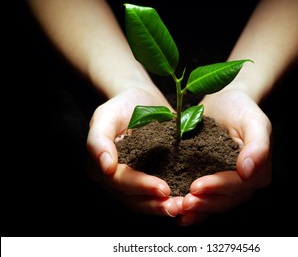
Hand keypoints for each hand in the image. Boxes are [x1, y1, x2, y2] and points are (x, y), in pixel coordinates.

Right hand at [86, 85, 181, 216]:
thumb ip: (99, 139)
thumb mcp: (106, 115)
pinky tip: (188, 202)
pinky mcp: (151, 180)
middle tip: (178, 206)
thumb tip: (105, 167)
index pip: (121, 182)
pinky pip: (158, 196)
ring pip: (146, 203)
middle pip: (133, 199)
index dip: (141, 186)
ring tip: (185, 207)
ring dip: (164, 207)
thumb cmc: (122, 106)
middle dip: (155, 204)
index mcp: (101, 168)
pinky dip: (171, 200)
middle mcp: (115, 180)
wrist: (142, 100)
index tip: (163, 188)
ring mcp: (133, 183)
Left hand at [177, 89, 271, 225]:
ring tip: (177, 208)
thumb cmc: (240, 108)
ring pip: (214, 204)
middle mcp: (246, 183)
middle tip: (183, 203)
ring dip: (197, 210)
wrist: (224, 102)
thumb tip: (247, 171)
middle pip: (226, 200)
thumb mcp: (253, 120)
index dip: (218, 188)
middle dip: (204, 203)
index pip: (238, 185)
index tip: (196, 186)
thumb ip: (258, 145)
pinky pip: (205, 199)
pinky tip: (177, 212)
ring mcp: (229, 186)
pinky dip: (193, 209)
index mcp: (259, 171)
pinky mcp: (214, 184)